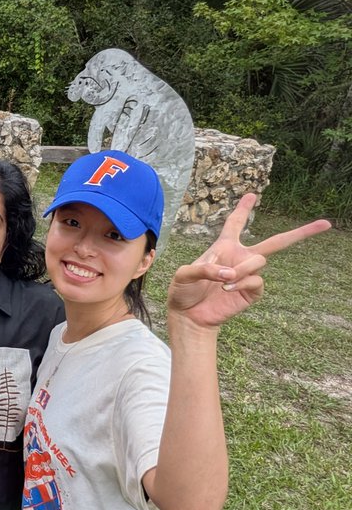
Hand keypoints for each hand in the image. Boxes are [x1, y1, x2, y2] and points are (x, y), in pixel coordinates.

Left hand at [168, 194, 329, 329]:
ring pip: (260, 261)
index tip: (253, 194)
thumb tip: (229, 273)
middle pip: (276, 242)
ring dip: (243, 268)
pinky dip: (242, 282)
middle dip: (301, 233)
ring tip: (224, 279)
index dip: (243, 209)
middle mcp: (240, 258)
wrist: (189, 315)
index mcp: (223, 247)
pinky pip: (257, 280)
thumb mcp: (183, 275)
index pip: (235, 224)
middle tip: (325, 223)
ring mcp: (248, 274)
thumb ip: (203, 269)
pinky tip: (227, 288)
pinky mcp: (252, 292)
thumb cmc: (183, 291)